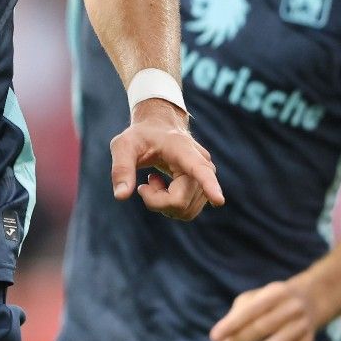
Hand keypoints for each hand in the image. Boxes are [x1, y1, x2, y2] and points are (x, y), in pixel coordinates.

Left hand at [108, 99, 223, 219]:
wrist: (159, 129)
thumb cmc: (140, 136)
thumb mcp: (123, 145)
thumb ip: (121, 168)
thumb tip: (121, 196)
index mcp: (183, 149)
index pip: (200, 170)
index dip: (209, 186)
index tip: (219, 200)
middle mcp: (202, 164)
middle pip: (181, 201)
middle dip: (156, 201)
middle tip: (143, 185)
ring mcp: (206, 178)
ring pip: (185, 210)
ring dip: (162, 203)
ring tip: (154, 180)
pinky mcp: (203, 189)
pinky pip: (187, 211)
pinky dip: (169, 206)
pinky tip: (163, 187)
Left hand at [211, 279, 323, 340]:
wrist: (309, 301)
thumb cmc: (270, 301)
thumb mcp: (254, 298)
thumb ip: (238, 313)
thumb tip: (222, 336)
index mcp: (276, 293)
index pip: (250, 311)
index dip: (231, 325)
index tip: (214, 338)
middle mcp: (292, 308)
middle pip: (262, 328)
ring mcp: (302, 326)